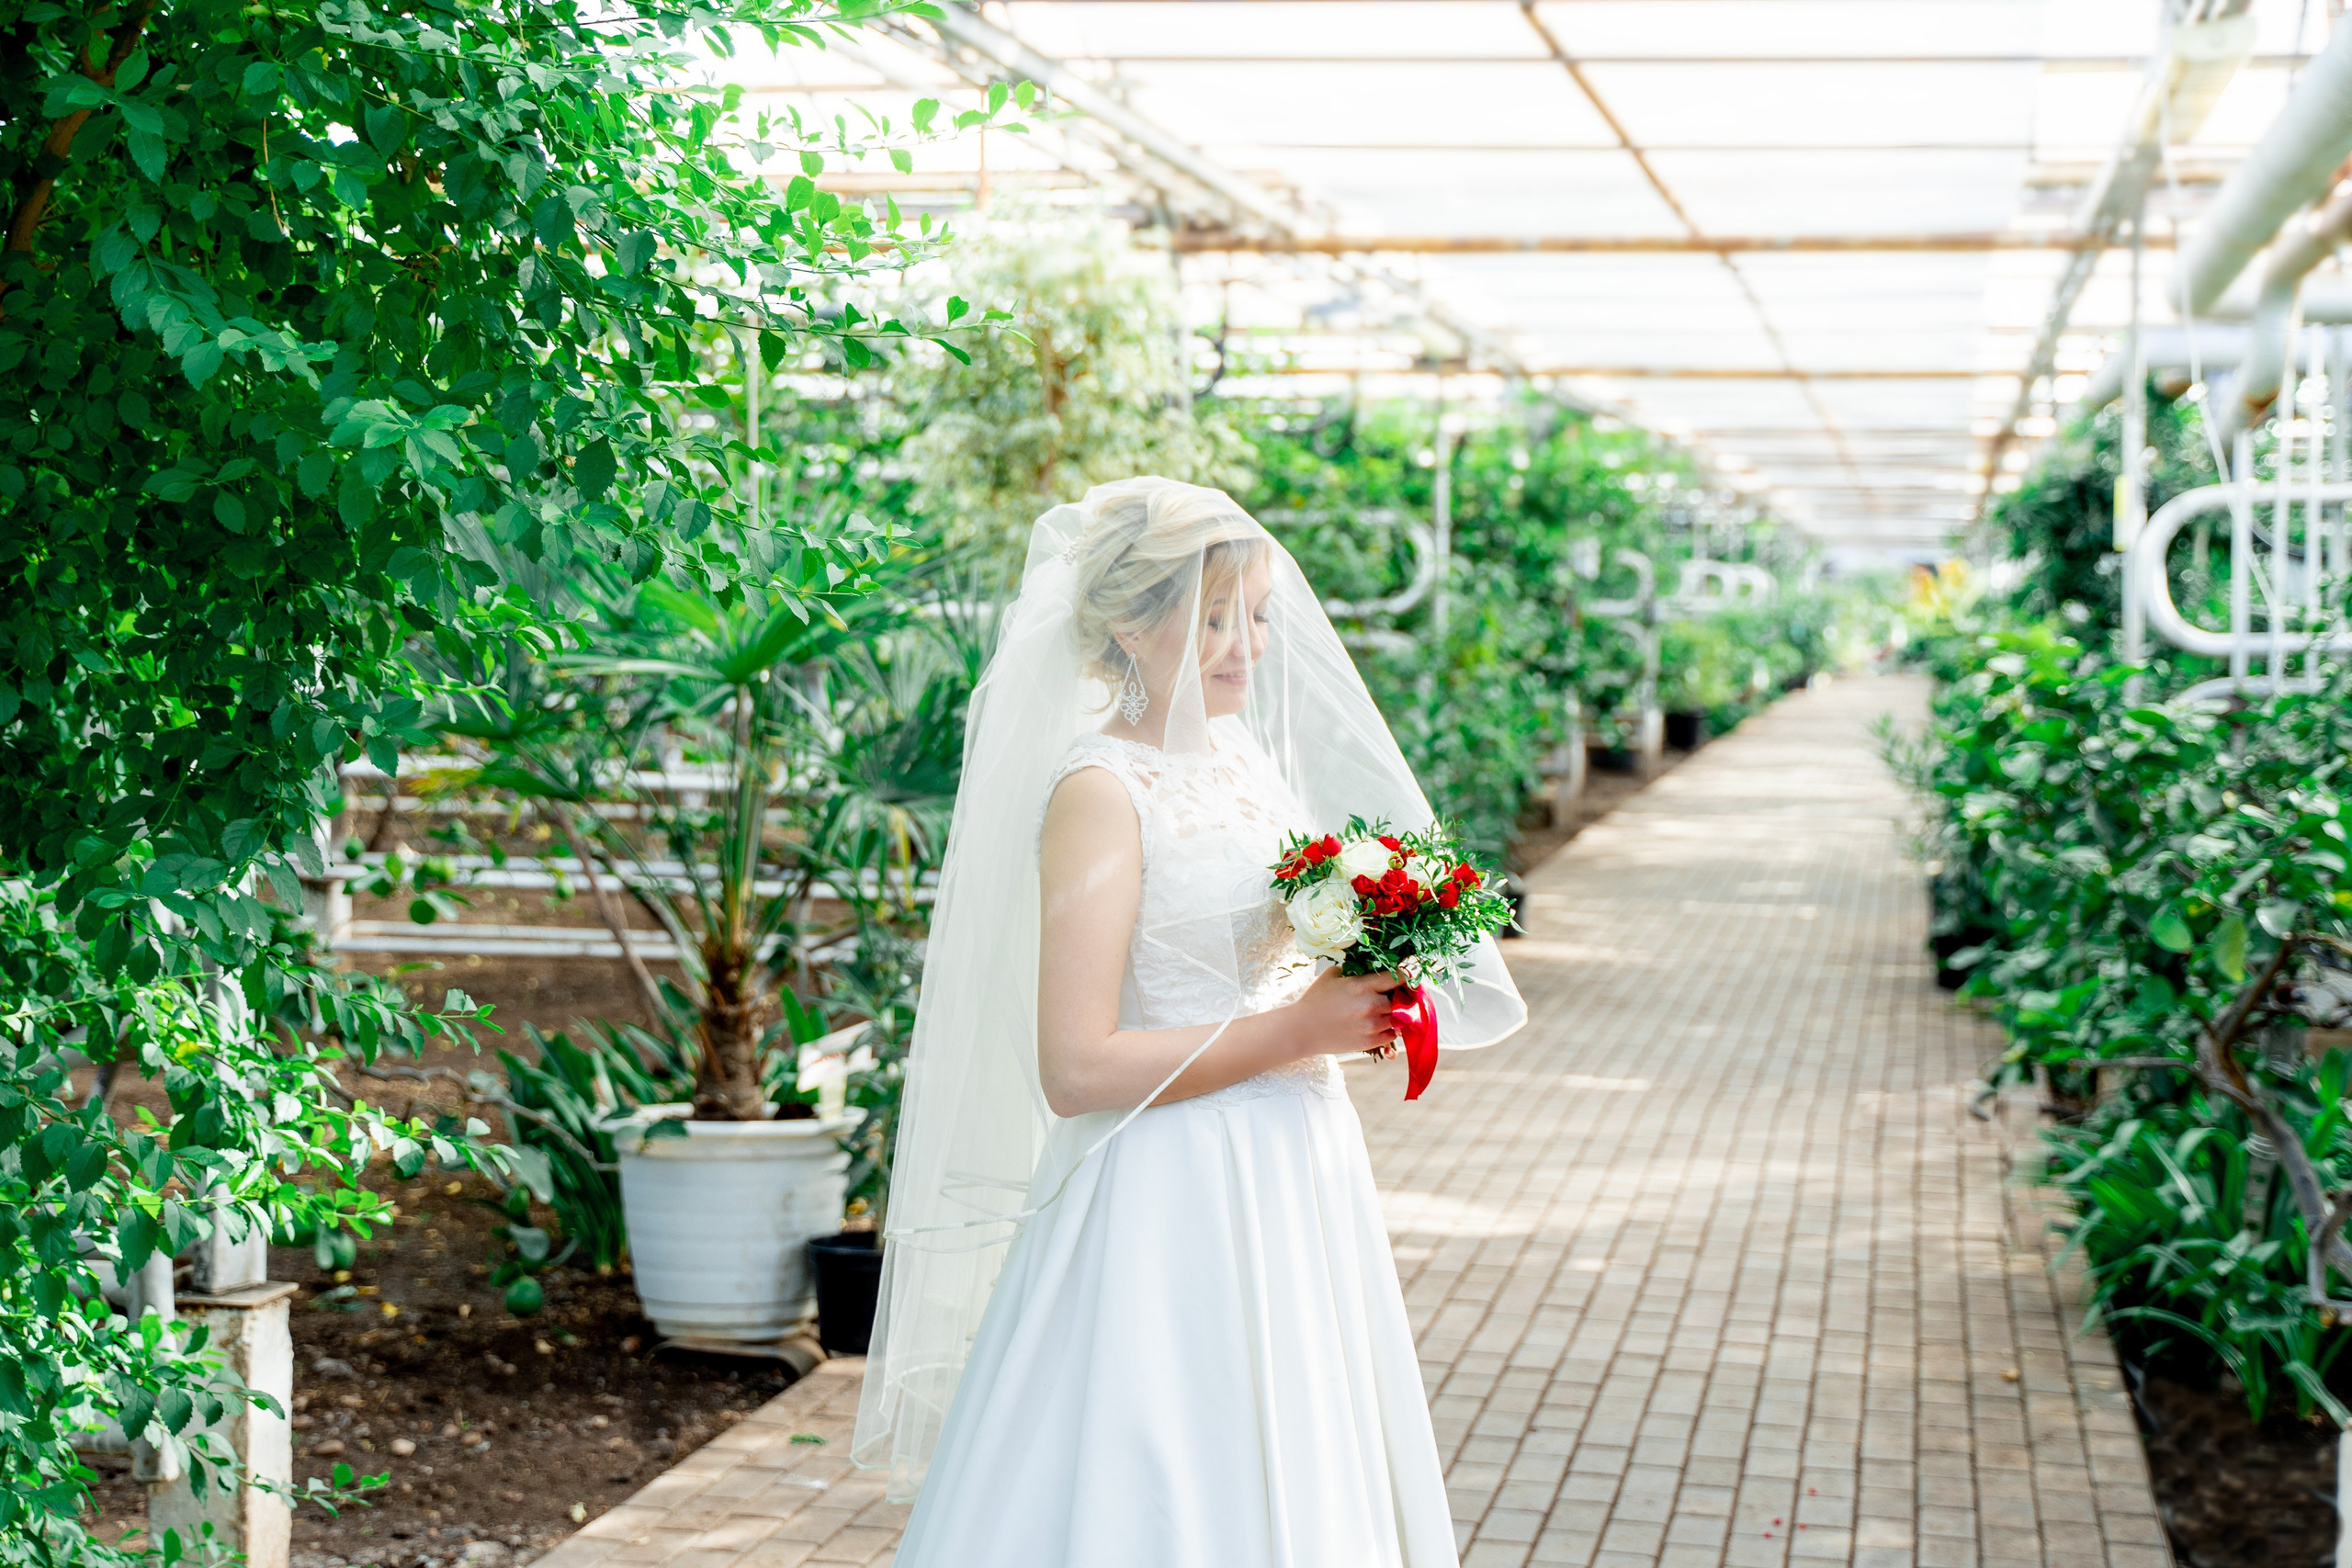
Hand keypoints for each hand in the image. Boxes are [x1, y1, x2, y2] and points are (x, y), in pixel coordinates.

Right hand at [1289, 967, 1406, 1058]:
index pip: (1400, 977)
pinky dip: (1390, 1029)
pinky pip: (1393, 1035)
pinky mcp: (1370, 1042)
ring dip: (1397, 1013)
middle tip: (1396, 994)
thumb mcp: (1333, 975)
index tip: (1405, 977)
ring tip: (1387, 1009)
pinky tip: (1380, 1023)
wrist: (1302, 1029)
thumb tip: (1373, 964)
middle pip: (1403, 999)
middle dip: (1402, 996)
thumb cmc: (1316, 999)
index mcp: (1363, 985)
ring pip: (1400, 1018)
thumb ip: (1355, 969)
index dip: (1406, 975)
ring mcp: (1372, 1026)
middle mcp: (1371, 1005)